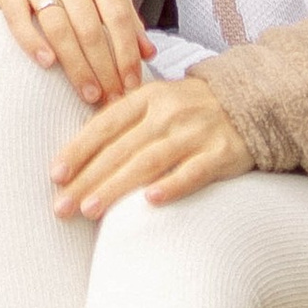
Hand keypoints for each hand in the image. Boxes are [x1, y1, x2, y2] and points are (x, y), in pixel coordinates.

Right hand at [0, 0, 145, 104]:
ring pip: (58, 27)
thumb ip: (127, 18)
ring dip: (76, 65)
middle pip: (89, 26)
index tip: (131, 84)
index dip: (126, 53)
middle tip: (111, 98)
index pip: (117, 15)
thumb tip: (148, 54)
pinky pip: (18, 19)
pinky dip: (33, 43)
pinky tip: (48, 64)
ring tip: (88, 93)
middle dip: (103, 68)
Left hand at [52, 73, 249, 217]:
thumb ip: (123, 119)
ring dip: (116, 187)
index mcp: (147, 97)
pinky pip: (193, 172)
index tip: (55, 175)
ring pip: (148, 162)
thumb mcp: (156, 100)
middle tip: (62, 206)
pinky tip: (150, 202)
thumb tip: (80, 148)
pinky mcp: (221, 153)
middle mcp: (168, 112)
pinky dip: (172, 186)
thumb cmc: (191, 108)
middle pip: (120, 149)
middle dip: (88, 179)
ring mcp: (195, 133)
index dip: (78, 150)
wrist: (251, 100)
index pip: (105, 124)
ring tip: (89, 210)